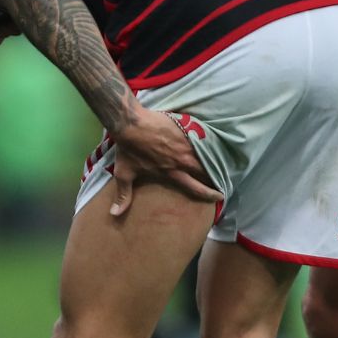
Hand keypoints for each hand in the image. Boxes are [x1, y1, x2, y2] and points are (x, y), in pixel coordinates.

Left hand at [107, 104, 221, 216]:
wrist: (130, 123)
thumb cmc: (128, 149)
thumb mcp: (124, 174)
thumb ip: (124, 195)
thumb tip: (115, 214)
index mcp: (171, 172)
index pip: (195, 186)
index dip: (209, 193)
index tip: (219, 196)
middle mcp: (182, 160)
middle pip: (205, 169)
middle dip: (215, 174)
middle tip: (222, 176)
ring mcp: (185, 143)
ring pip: (206, 153)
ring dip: (213, 158)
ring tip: (221, 159)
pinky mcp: (185, 128)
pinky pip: (202, 137)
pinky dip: (207, 141)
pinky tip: (212, 140)